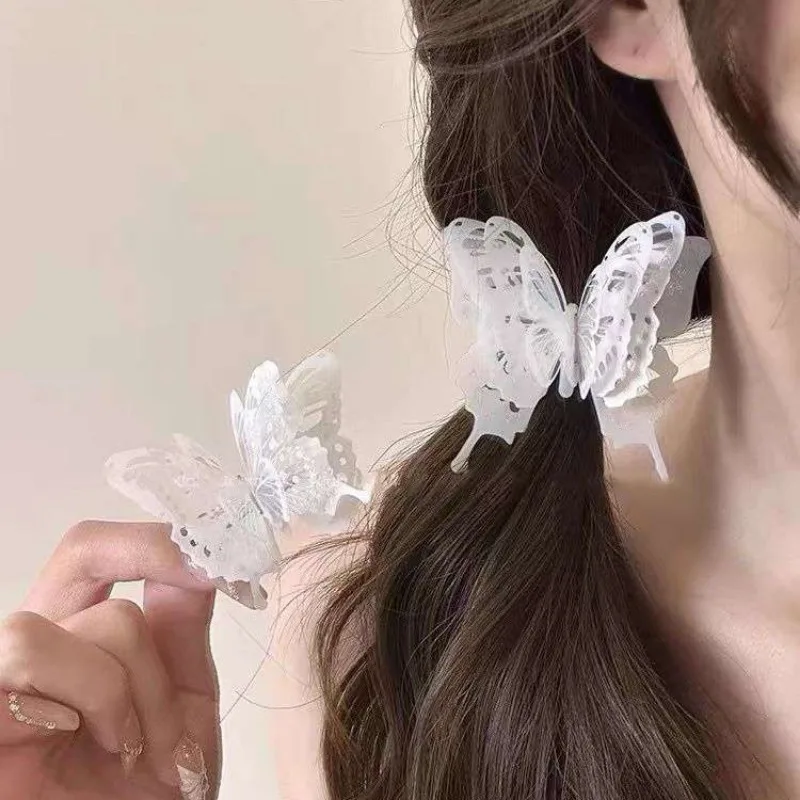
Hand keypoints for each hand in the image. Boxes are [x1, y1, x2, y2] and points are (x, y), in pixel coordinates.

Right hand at [0, 520, 219, 798]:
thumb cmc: (149, 792)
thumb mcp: (183, 702)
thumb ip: (182, 629)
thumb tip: (195, 559)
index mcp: (83, 636)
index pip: (96, 549)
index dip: (155, 537)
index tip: (221, 563)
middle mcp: (41, 645)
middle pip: (83, 550)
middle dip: (157, 566)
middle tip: (206, 609)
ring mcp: (8, 674)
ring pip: (94, 616)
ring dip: (144, 684)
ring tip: (143, 746)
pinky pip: (32, 654)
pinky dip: (96, 696)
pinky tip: (104, 744)